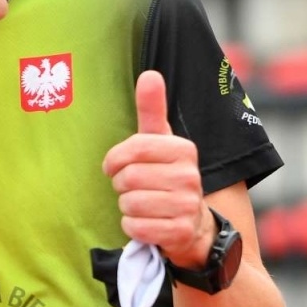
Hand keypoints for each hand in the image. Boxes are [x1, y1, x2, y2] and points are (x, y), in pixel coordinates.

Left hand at [102, 70, 212, 268]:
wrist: (192, 225)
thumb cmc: (166, 177)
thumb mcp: (159, 142)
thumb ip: (151, 109)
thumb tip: (150, 74)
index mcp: (183, 150)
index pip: (133, 149)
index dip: (114, 159)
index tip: (115, 166)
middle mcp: (190, 176)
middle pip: (128, 177)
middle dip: (121, 185)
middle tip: (133, 188)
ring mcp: (187, 206)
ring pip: (129, 203)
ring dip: (126, 206)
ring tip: (142, 204)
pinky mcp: (179, 232)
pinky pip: (135, 227)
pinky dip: (132, 226)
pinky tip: (147, 222)